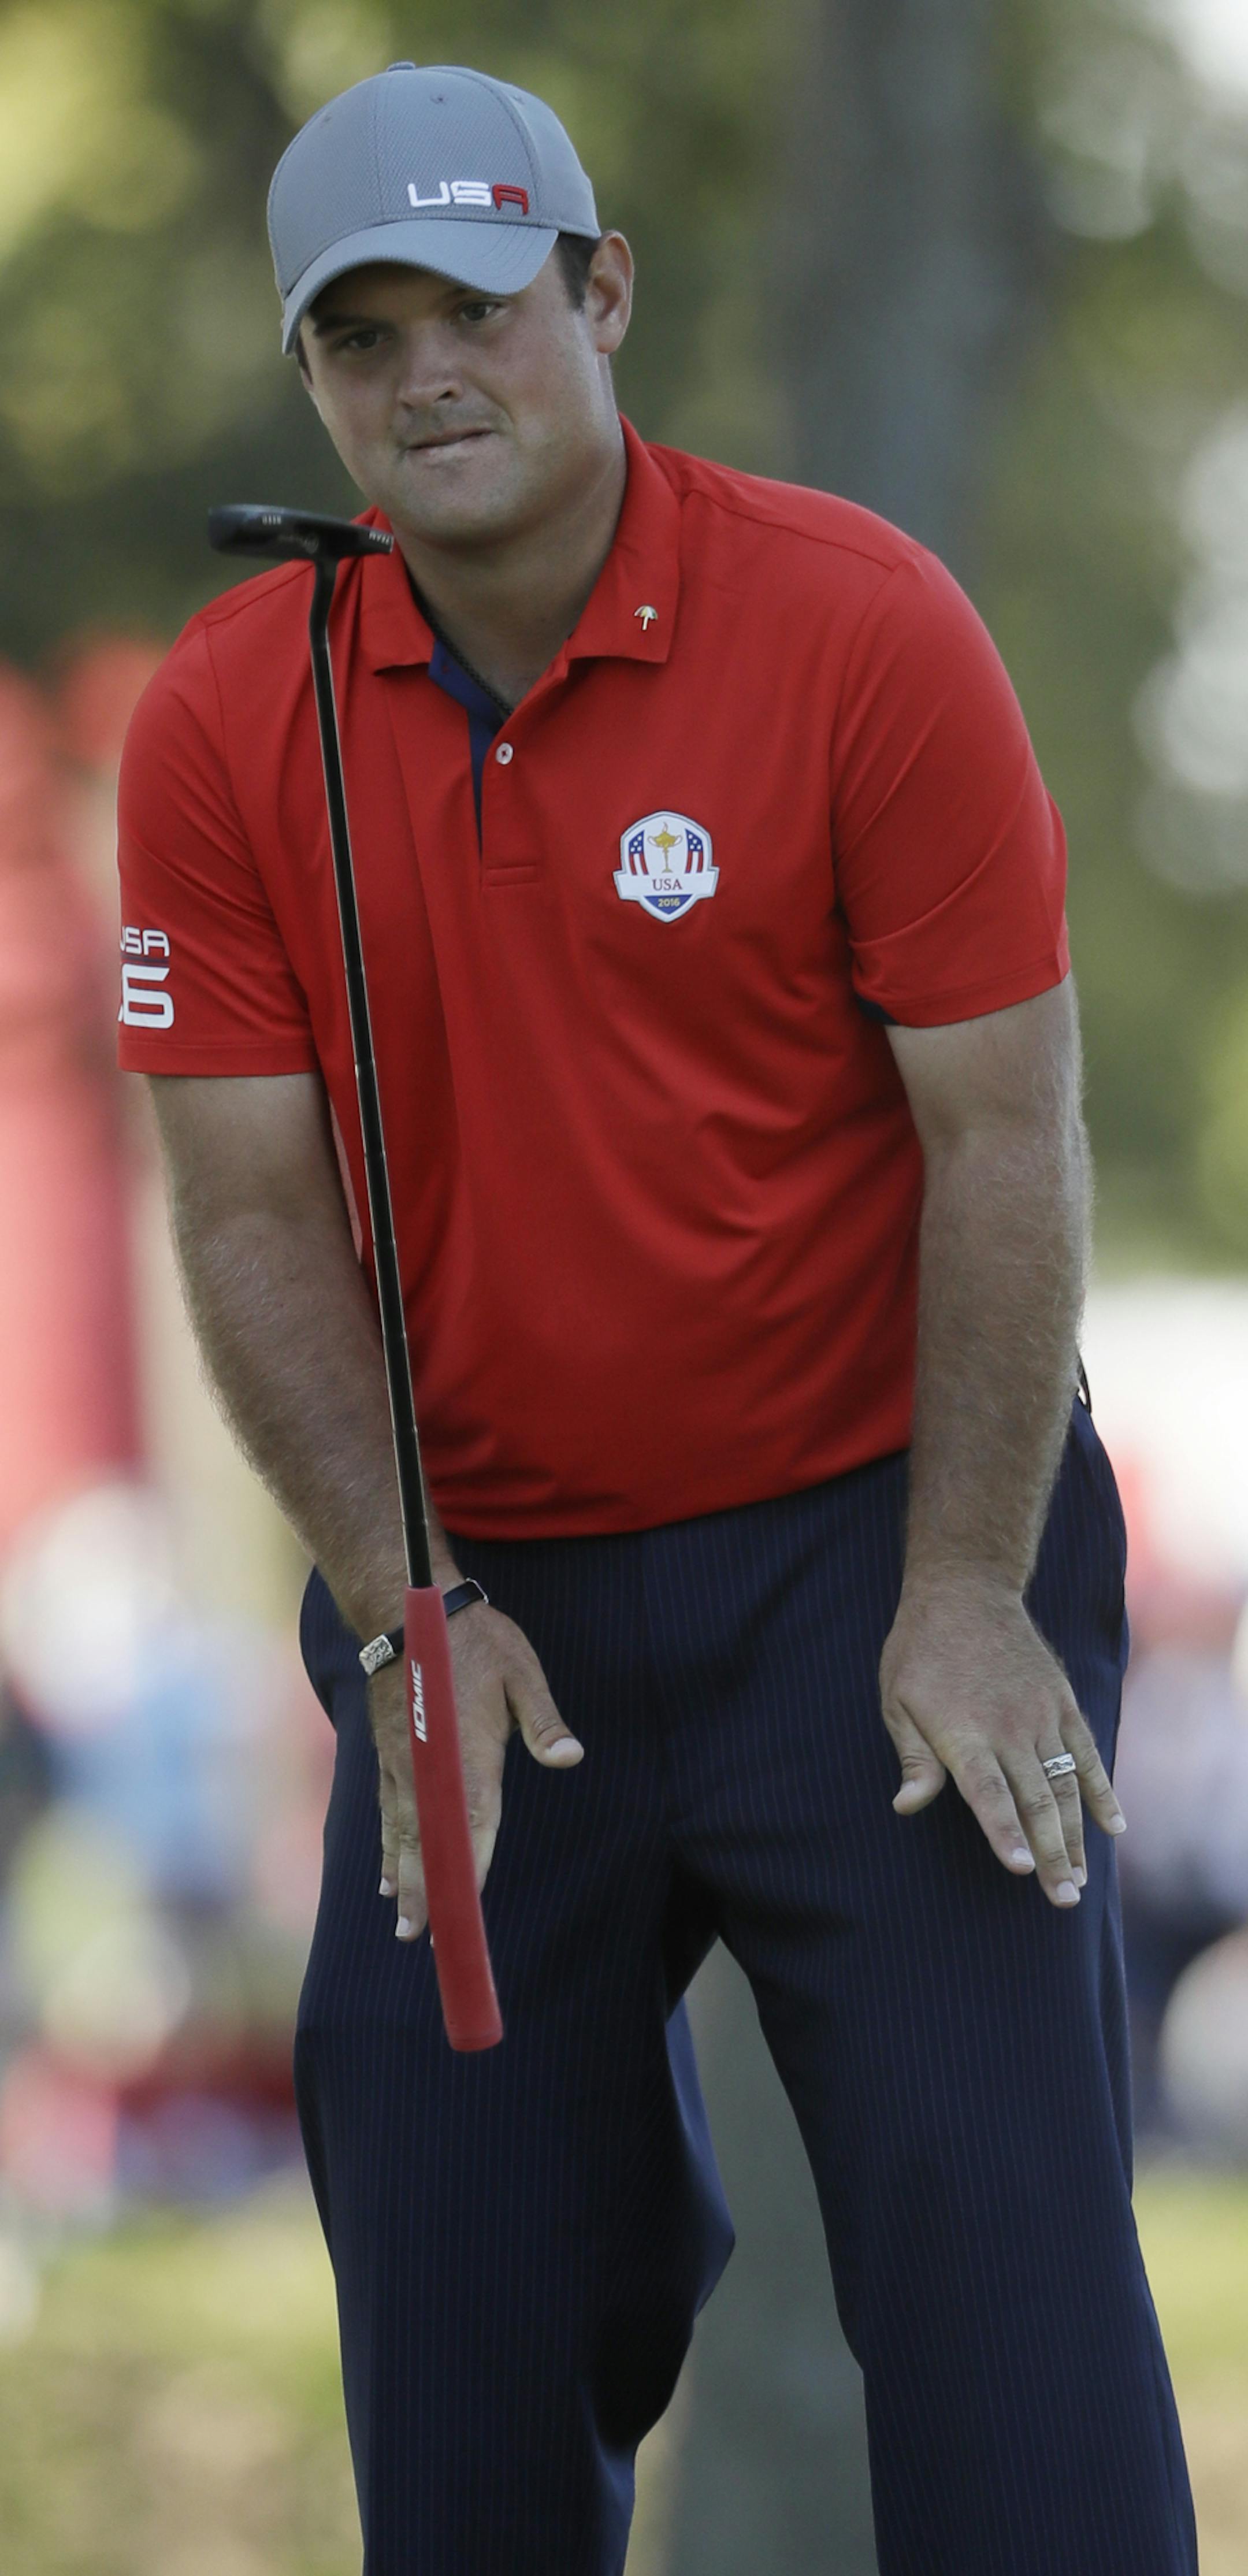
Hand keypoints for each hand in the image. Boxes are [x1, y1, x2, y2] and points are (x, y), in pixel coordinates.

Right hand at [369, 1604, 582, 1938]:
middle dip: (426, 1890)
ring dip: (404, 1877)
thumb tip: (570, 1757)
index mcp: (468, 1750)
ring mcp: (403, 1761)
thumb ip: (543, 1720)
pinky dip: (388, 1847)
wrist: (407, 1609)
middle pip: (428, 1838)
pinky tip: (387, 1874)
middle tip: (421, 1938)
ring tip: (403, 1922)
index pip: (474, 1820)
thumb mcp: (521, 1671)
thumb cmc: (475, 1640)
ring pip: (402, 1831)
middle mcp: (429, 1765)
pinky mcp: (388, 1754)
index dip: (472, 1865)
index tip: (466, 1907)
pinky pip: (387, 1812)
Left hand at [878, 1574, 1124, 1906]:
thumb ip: (913, 1757)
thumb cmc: (920, 1651)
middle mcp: (1009, 1728)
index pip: (988, 1792)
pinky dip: (1102, 1791)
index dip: (1005, 1832)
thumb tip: (906, 1805)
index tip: (1023, 1869)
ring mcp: (1042, 1715)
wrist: (966, 1591)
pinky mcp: (1063, 1703)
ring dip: (1077, 1835)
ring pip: (1066, 1785)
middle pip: (1035, 1800)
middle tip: (1063, 1899)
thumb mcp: (898, 1700)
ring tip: (1082, 1879)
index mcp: (964, 1732)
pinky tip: (1115, 1827)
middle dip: (1052, 1853)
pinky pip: (1087, 1754)